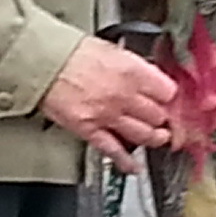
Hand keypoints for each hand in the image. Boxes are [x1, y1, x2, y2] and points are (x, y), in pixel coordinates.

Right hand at [39, 34, 175, 166]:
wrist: (44, 62)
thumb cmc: (71, 51)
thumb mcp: (112, 49)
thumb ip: (134, 67)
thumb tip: (148, 78)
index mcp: (132, 71)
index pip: (168, 92)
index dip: (171, 98)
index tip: (172, 100)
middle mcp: (124, 95)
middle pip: (159, 116)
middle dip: (164, 119)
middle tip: (166, 120)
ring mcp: (108, 115)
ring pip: (144, 135)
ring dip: (154, 138)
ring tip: (158, 138)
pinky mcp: (90, 130)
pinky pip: (115, 151)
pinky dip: (127, 162)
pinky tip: (134, 166)